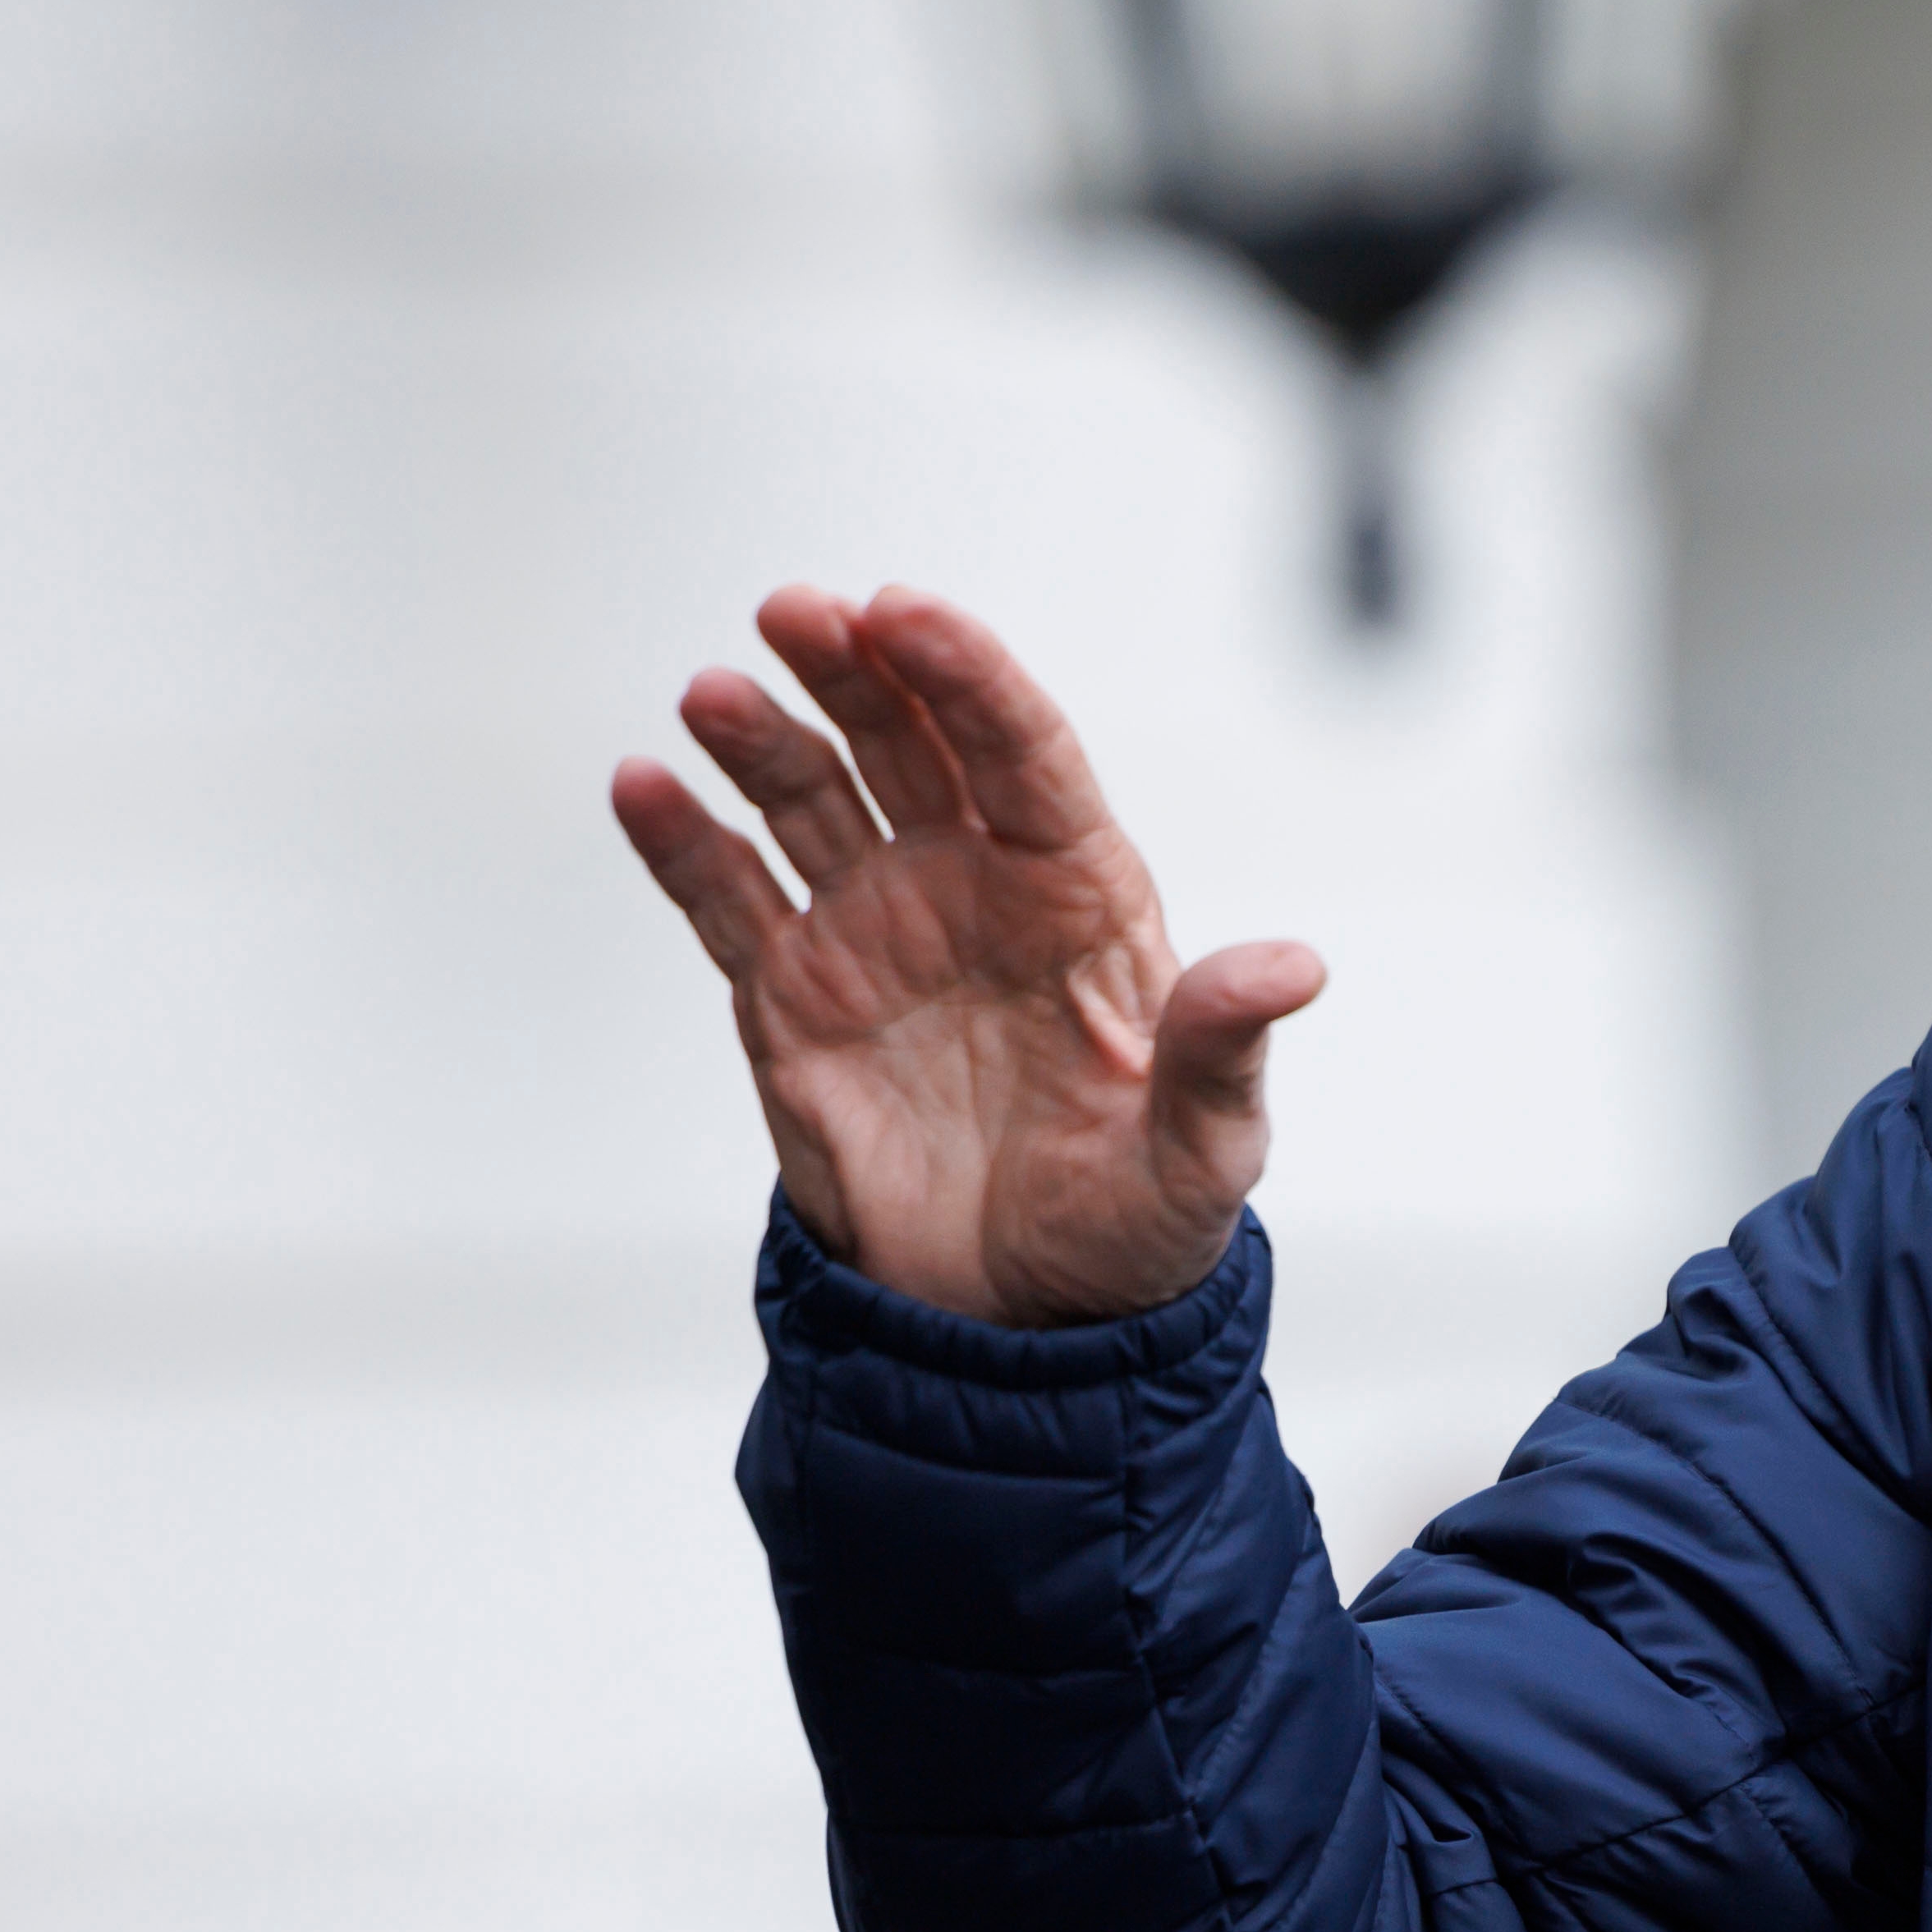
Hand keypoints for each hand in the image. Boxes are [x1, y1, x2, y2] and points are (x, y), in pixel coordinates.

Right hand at [611, 586, 1324, 1325]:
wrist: (1020, 1322)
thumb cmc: (1133, 1224)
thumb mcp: (1202, 1150)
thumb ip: (1221, 1048)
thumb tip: (1290, 967)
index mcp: (1077, 896)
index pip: (1022, 755)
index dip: (969, 678)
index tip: (908, 612)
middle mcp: (971, 888)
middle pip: (910, 746)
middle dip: (856, 672)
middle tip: (799, 609)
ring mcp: (875, 932)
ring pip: (810, 801)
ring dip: (762, 738)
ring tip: (713, 692)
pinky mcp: (793, 997)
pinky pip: (729, 899)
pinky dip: (682, 842)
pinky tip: (641, 785)